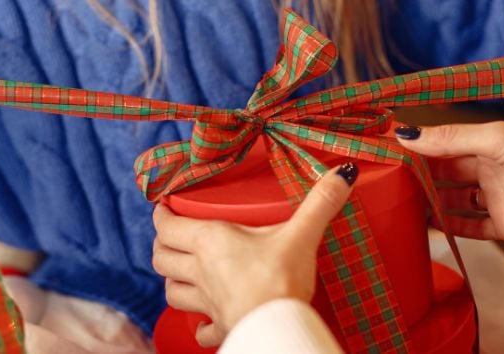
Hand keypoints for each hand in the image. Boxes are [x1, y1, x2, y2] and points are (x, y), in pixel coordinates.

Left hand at [151, 164, 357, 347]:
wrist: (278, 329)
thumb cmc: (281, 281)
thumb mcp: (301, 236)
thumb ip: (320, 203)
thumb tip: (342, 173)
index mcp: (210, 242)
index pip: (168, 225)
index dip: (161, 215)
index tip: (164, 206)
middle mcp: (200, 271)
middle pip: (161, 257)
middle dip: (162, 245)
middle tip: (172, 235)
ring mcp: (206, 302)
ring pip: (171, 291)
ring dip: (173, 280)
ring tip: (183, 272)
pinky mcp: (219, 326)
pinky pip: (199, 327)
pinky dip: (197, 323)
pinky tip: (205, 320)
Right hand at [395, 123, 503, 241]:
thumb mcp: (495, 138)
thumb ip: (450, 139)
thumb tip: (407, 134)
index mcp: (485, 146)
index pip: (443, 147)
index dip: (418, 149)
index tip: (388, 151)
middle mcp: (487, 172)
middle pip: (444, 176)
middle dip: (419, 178)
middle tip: (389, 181)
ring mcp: (495, 200)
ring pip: (453, 203)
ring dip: (431, 204)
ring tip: (403, 205)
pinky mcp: (503, 227)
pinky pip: (470, 229)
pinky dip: (450, 229)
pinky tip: (430, 227)